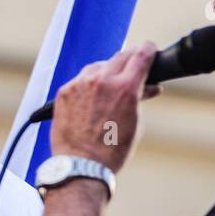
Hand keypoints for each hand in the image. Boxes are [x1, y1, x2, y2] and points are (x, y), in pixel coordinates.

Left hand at [49, 42, 158, 172]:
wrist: (81, 165)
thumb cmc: (111, 150)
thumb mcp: (136, 122)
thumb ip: (140, 97)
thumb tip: (148, 86)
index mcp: (126, 88)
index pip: (142, 54)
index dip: (149, 50)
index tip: (149, 50)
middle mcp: (102, 81)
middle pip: (121, 56)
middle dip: (130, 60)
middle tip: (133, 68)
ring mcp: (80, 84)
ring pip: (99, 66)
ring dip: (107, 72)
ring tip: (111, 87)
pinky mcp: (64, 92)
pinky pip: (80, 80)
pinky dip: (88, 85)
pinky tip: (92, 98)